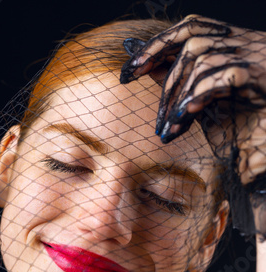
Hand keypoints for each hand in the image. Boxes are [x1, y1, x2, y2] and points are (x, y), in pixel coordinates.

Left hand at [120, 15, 265, 184]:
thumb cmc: (250, 113)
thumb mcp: (207, 97)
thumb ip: (180, 80)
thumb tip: (146, 68)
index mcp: (229, 43)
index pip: (188, 29)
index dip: (157, 45)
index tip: (130, 71)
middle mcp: (240, 43)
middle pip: (190, 47)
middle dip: (165, 85)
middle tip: (155, 120)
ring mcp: (252, 56)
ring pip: (202, 61)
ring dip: (179, 100)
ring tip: (169, 131)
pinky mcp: (260, 75)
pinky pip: (222, 78)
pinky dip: (200, 95)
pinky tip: (186, 116)